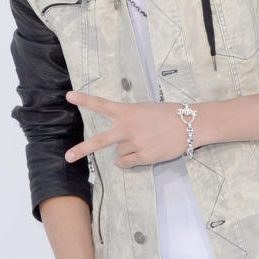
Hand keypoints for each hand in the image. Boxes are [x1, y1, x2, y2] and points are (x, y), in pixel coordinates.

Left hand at [64, 91, 189, 167]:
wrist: (190, 124)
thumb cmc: (169, 114)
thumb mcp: (145, 109)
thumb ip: (129, 119)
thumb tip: (119, 140)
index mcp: (128, 111)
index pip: (102, 104)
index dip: (85, 100)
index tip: (69, 96)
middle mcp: (128, 127)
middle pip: (100, 141)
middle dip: (82, 149)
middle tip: (68, 157)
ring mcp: (135, 143)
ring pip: (119, 152)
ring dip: (126, 149)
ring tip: (144, 141)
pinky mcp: (144, 156)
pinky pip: (126, 162)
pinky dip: (127, 161)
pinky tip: (138, 154)